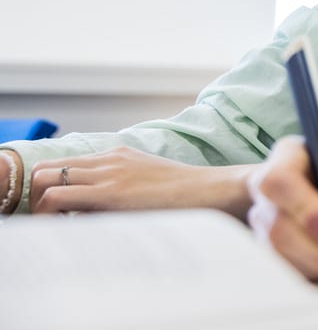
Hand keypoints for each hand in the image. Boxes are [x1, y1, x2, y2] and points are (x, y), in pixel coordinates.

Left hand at [28, 147, 252, 215]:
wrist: (212, 191)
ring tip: (55, 228)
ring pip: (44, 180)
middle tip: (50, 220)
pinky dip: (49, 214)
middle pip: (45, 168)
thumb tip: (95, 212)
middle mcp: (108, 159)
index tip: (57, 212)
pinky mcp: (110, 192)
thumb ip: (121, 188)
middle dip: (37, 195)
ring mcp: (108, 173)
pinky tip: (66, 229)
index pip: (64, 165)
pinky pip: (58, 198)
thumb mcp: (148, 183)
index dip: (51, 187)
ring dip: (40, 206)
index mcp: (118, 155)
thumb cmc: (186, 196)